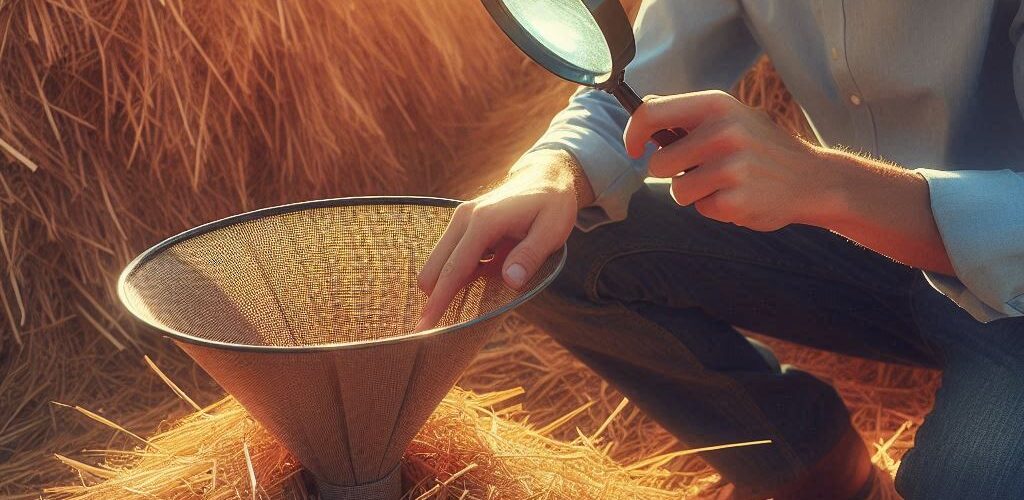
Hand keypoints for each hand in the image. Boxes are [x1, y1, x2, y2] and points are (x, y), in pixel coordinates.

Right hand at [415, 149, 589, 330]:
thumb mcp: (552, 229)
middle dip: (434, 299)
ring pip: (437, 263)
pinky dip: (457, 274)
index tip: (424, 328)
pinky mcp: (462, 224)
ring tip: (465, 304)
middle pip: (434, 268)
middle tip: (439, 329)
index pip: (455, 269)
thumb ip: (530, 255)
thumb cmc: (552, 204)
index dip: (439, 301)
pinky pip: (449, 257)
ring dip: (446, 286)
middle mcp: (464, 218)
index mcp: (484, 222)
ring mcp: (460, 220)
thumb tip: (510, 282)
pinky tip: (482, 277)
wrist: (545, 176)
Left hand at [625, 90, 842, 230]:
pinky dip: (716, 208)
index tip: (633, 148)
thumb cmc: (763, 148)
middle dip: (671, 173)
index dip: (633, 134)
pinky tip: (741, 197)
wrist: (813, 180)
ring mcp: (731, 167)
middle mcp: (723, 132)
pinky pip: (702, 209)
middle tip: (700, 170)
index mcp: (717, 105)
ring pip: (678, 191)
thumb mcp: (733, 116)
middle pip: (658, 163)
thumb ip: (691, 115)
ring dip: (695, 193)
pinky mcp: (735, 200)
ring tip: (726, 183)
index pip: (651, 113)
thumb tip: (645, 110)